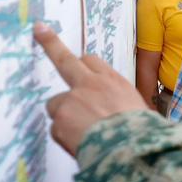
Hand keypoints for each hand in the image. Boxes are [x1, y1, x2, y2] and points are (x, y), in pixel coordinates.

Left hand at [34, 24, 147, 156]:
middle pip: (65, 60)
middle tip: (39, 30)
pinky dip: (65, 138)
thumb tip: (111, 113)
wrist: (131, 151)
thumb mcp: (138, 110)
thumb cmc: (142, 135)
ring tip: (82, 135)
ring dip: (64, 117)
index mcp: (111, 81)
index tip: (77, 62)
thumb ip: (117, 104)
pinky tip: (80, 146)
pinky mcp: (59, 120)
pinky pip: (57, 129)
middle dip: (51, 44)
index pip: (91, 61)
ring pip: (56, 104)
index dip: (84, 66)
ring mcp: (71, 101)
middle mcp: (89, 85)